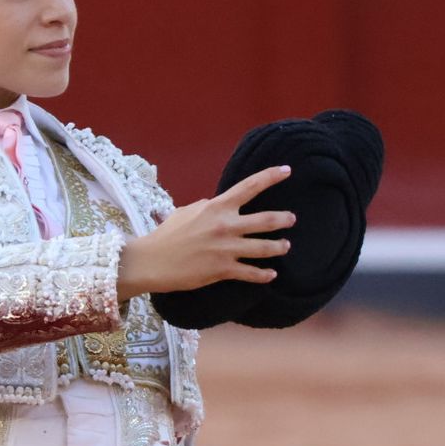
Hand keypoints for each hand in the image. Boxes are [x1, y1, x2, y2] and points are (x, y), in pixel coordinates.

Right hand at [115, 165, 295, 300]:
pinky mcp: (223, 269)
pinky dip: (265, 275)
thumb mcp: (186, 212)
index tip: (287, 170)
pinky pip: (251, 272)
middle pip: (266, 220)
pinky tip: (271, 275)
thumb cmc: (167, 235)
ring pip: (265, 248)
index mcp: (216, 207)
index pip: (249, 186)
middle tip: (291, 219)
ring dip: (279, 247)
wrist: (153, 261)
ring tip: (286, 246)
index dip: (270, 177)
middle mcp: (226, 225)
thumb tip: (217, 204)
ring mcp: (226, 248)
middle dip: (284, 219)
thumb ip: (207, 207)